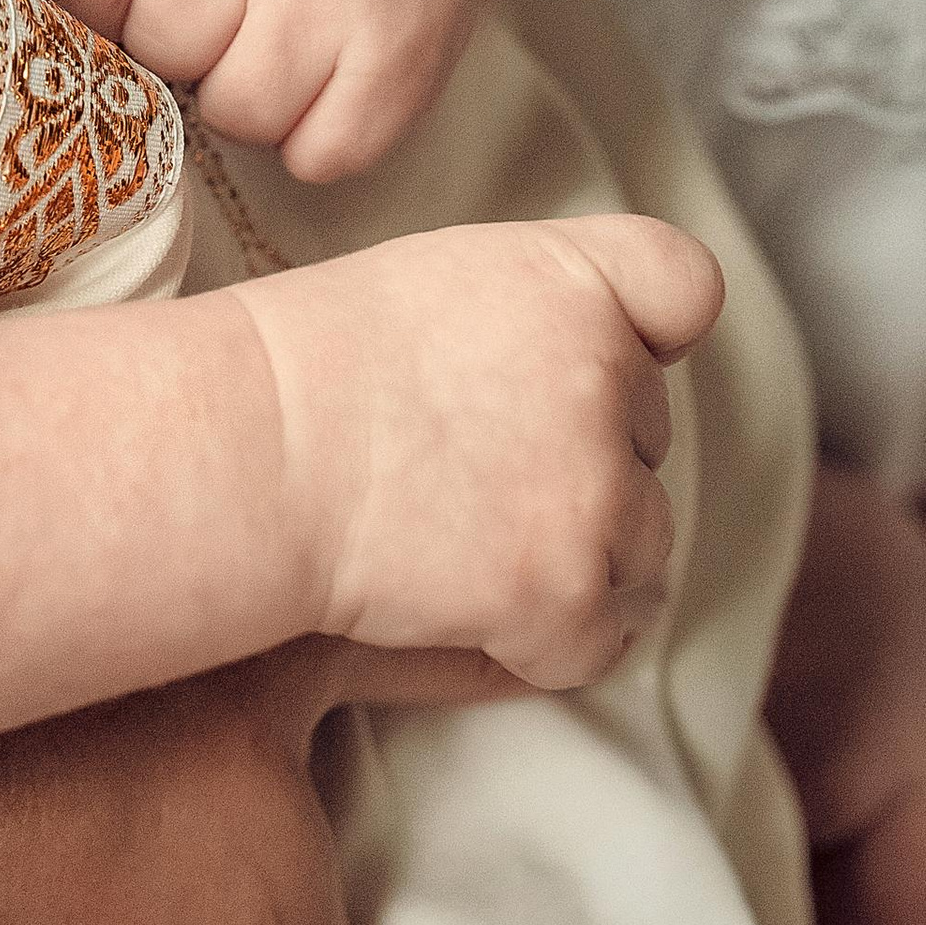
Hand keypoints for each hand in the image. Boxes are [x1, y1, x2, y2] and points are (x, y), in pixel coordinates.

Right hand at [239, 214, 710, 689]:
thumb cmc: (308, 371)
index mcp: (573, 281)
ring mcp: (596, 491)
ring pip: (641, 546)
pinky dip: (545, 643)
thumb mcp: (441, 285)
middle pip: (647, 438)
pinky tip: (466, 611)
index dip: (647, 329)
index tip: (601, 356)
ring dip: (571, 559)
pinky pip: (601, 640)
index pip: (680, 285)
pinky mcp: (567, 591)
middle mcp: (607, 377)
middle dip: (580, 463)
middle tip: (466, 477)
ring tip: (461, 550)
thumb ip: (539, 314)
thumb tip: (600, 371)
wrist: (244, 457)